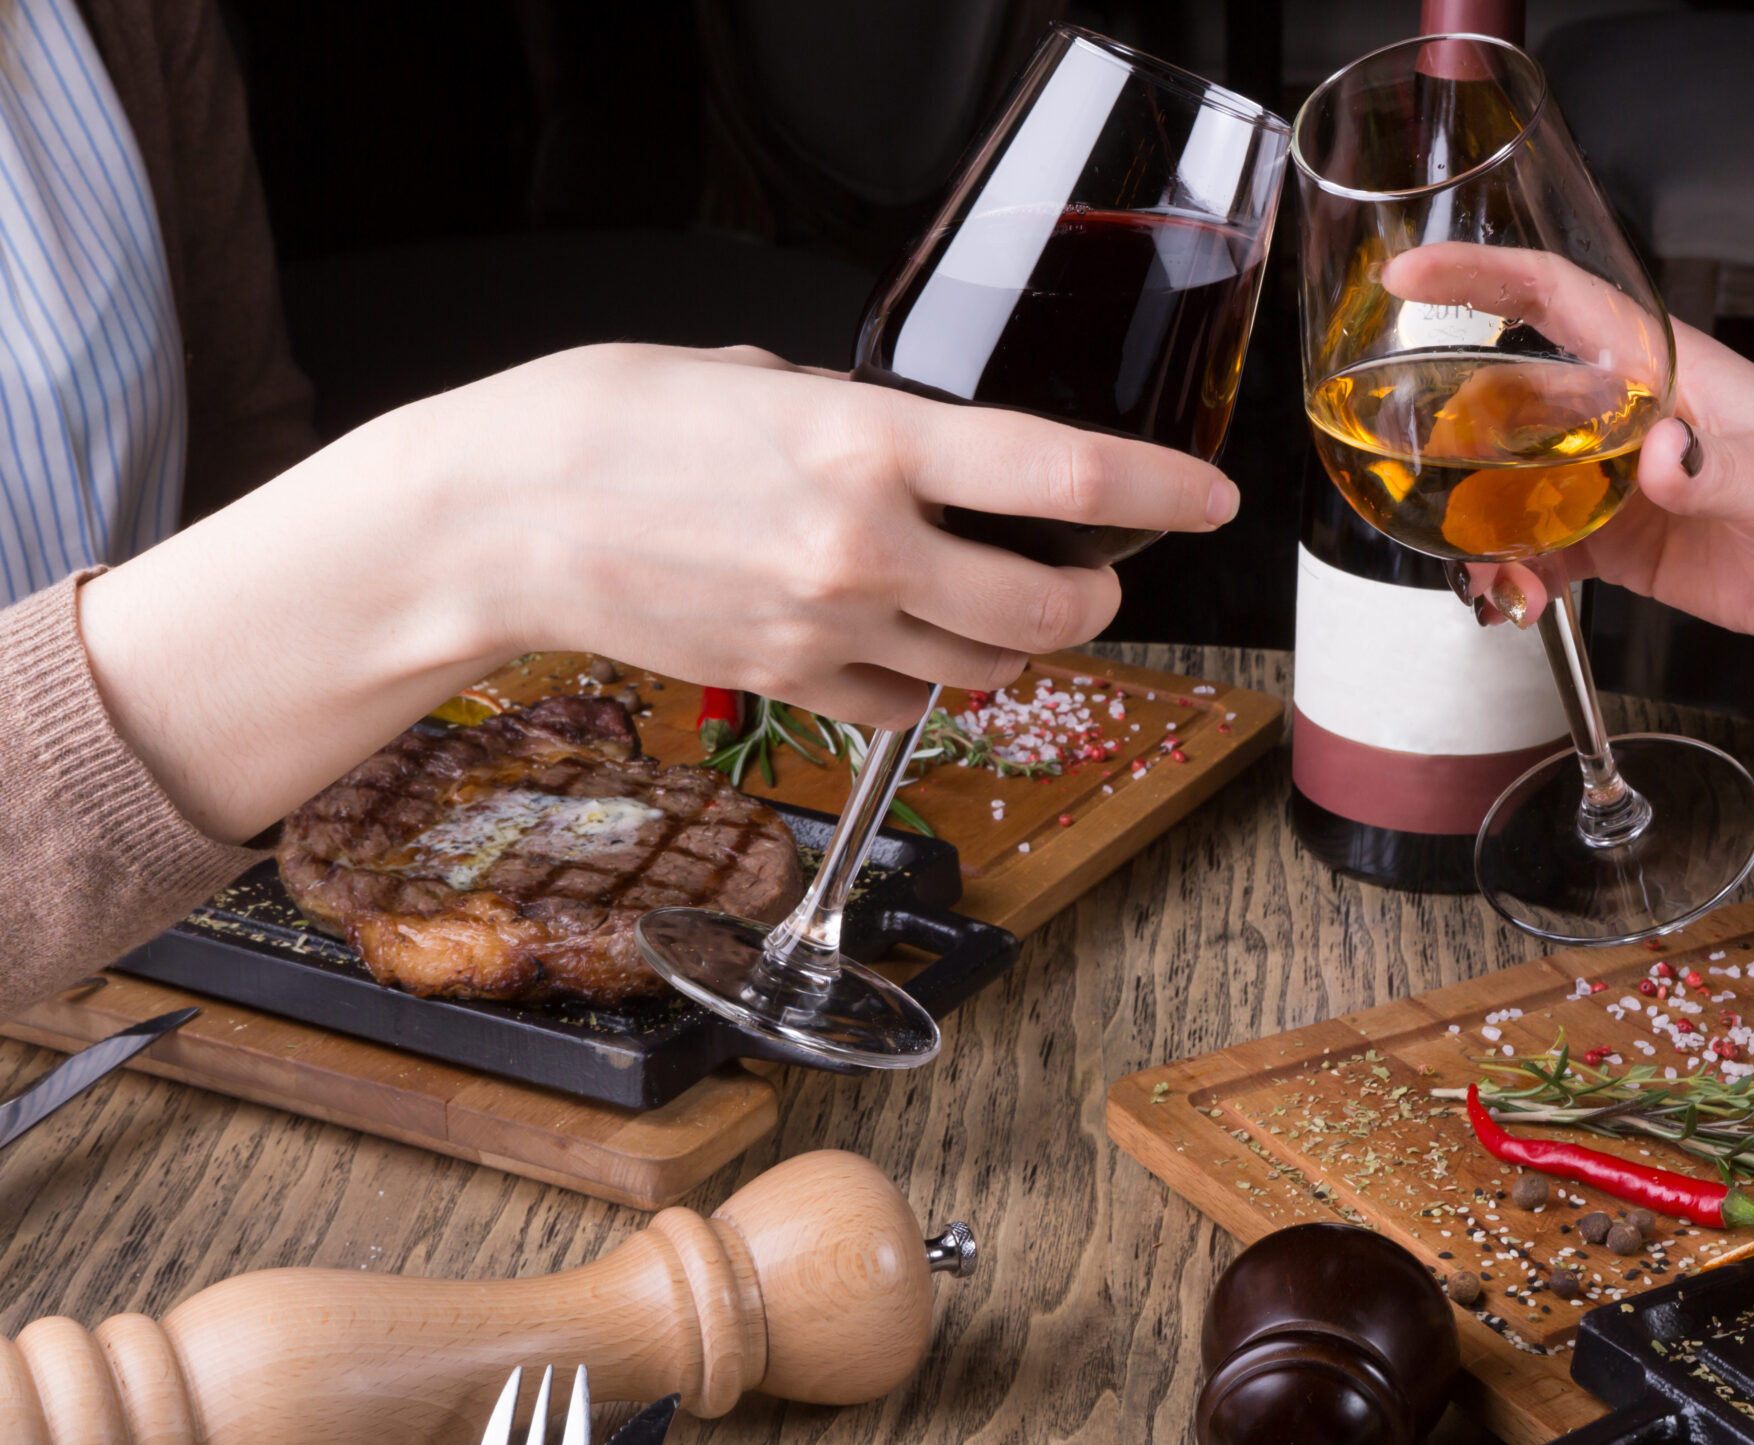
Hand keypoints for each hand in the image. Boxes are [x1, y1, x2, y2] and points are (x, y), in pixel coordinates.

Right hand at [396, 343, 1240, 725]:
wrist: (495, 523)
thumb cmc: (605, 425)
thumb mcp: (754, 378)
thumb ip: (858, 418)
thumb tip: (918, 450)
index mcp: (870, 444)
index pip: (1066, 471)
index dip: (1161, 489)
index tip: (1210, 497)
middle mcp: (866, 547)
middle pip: (1053, 606)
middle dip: (1096, 593)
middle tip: (1097, 571)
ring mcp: (829, 628)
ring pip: (989, 667)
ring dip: (1015, 641)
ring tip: (996, 603)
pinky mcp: (790, 682)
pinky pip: (907, 708)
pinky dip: (930, 684)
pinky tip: (907, 644)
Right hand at [1380, 246, 1753, 655]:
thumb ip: (1718, 470)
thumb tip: (1660, 461)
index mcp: (1664, 368)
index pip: (1554, 300)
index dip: (1478, 280)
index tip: (1410, 280)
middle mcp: (1631, 416)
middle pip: (1513, 401)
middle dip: (1456, 435)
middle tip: (1419, 479)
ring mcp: (1624, 482)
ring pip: (1518, 485)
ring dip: (1485, 525)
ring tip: (1488, 570)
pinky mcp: (1628, 544)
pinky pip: (1549, 551)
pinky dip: (1522, 575)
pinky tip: (1522, 601)